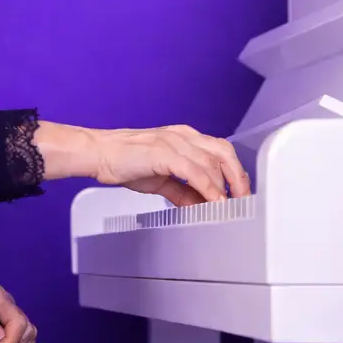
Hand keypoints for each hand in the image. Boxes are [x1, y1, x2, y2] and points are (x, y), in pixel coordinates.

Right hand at [92, 124, 250, 204]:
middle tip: (243, 201)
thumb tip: (201, 206)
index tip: (241, 194)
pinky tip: (212, 202)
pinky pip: (194, 171)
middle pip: (223, 152)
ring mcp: (173, 141)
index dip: (234, 173)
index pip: (220, 151)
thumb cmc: (125, 161)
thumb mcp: (160, 179)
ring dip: (224, 188)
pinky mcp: (164, 152)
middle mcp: (182, 135)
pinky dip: (208, 188)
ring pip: (212, 162)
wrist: (99, 153)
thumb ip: (183, 191)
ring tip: (229, 207)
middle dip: (238, 178)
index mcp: (183, 137)